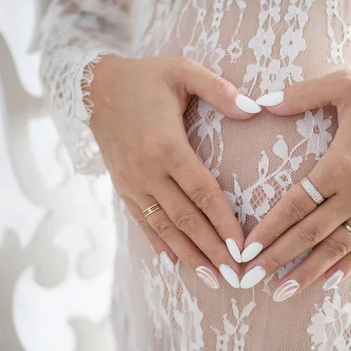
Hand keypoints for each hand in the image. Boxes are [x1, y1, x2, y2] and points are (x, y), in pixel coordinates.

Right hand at [87, 55, 261, 288]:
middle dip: (211, 250)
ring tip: (211, 279)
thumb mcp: (184, 71)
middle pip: (186, 218)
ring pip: (164, 227)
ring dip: (189, 255)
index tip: (242, 247)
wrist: (95, 85)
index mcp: (166, 145)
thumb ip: (220, 90)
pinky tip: (174, 262)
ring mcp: (132, 182)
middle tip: (234, 276)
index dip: (224, 222)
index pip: (203, 193)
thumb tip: (255, 108)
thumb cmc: (146, 77)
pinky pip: (142, 221)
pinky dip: (159, 243)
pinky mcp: (122, 186)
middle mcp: (147, 170)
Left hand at [237, 69, 350, 299]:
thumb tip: (263, 102)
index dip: (269, 229)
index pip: (296, 204)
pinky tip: (330, 281)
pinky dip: (348, 265)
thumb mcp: (349, 85)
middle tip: (249, 280)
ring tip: (281, 293)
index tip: (245, 250)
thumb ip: (304, 94)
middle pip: (310, 234)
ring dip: (307, 272)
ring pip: (336, 248)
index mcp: (342, 165)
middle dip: (277, 258)